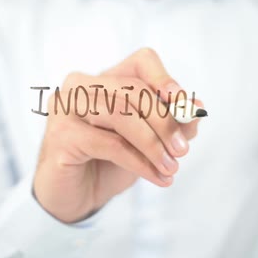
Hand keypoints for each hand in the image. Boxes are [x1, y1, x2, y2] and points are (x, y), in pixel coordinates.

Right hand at [33, 48, 201, 222]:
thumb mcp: (147, 142)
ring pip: (120, 113)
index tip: (183, 103)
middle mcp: (80, 86)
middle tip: (182, 150)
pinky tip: (156, 177)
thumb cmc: (108, 162)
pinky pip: (109, 144)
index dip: (164, 78)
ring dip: (153, 144)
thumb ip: (171, 123)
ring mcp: (65, 108)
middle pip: (132, 90)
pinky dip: (139, 162)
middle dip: (164, 121)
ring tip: (171, 167)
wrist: (75, 196)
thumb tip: (197, 108)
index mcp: (103, 80)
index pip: (140, 61)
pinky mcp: (61, 136)